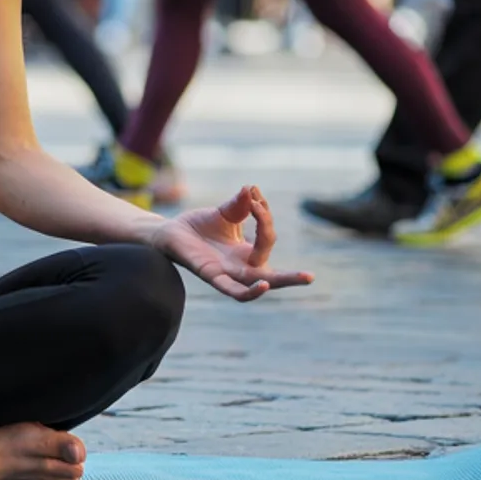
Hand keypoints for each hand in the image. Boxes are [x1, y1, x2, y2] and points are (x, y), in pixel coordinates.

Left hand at [151, 186, 313, 301]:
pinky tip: (262, 285)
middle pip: (272, 274)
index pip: (267, 237)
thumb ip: (239, 204)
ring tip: (301, 279)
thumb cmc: (198, 226)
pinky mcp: (211, 275)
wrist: (169, 232)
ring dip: (279, 283)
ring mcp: (227, 272)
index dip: (265, 216)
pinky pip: (232, 289)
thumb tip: (251, 188)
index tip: (254, 196)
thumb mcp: (224, 213)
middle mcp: (240, 266)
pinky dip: (248, 291)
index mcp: (246, 251)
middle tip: (311, 277)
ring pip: (257, 284)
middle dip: (292, 277)